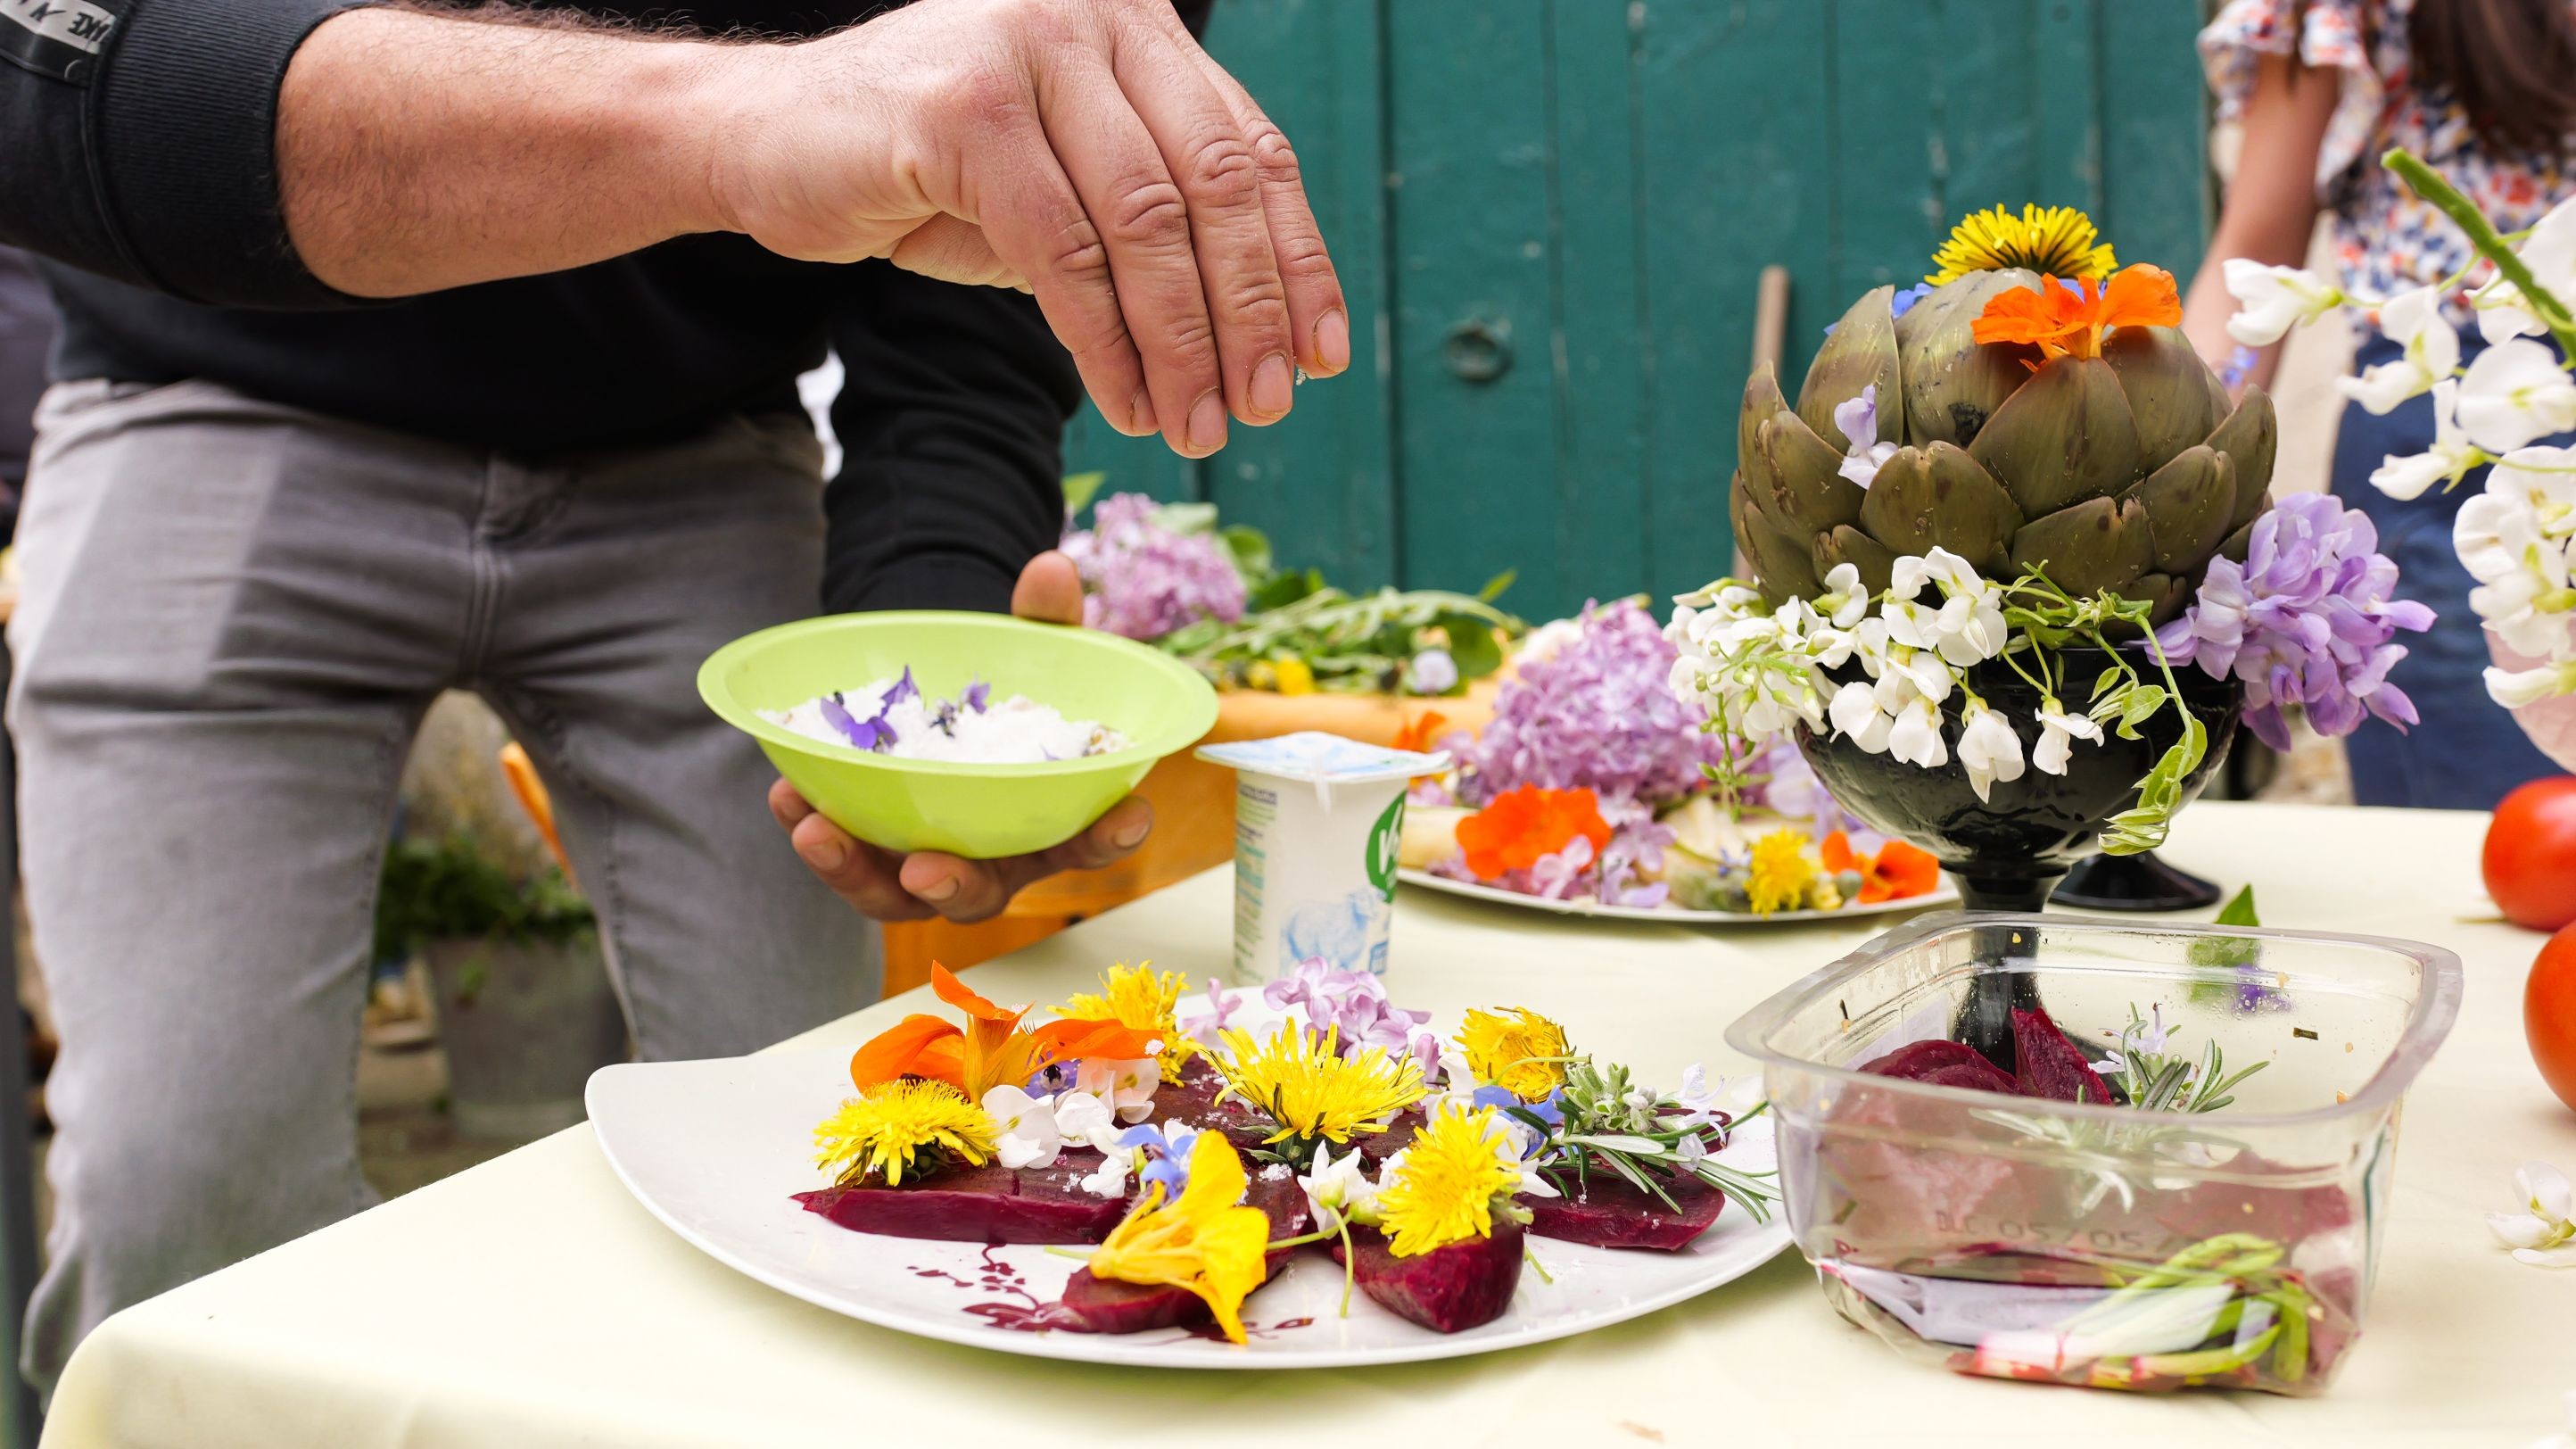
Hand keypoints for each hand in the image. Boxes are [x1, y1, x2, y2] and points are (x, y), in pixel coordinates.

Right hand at [703, 0, 1348, 457]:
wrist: (765, 142)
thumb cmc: (926, 171)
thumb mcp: (1066, 184)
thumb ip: (1155, 220)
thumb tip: (1268, 330)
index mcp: (1136, 26)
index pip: (1250, 151)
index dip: (1296, 259)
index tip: (1322, 353)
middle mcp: (1092, 16)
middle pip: (1213, 185)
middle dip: (1249, 313)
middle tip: (1265, 405)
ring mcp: (1025, 47)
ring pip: (1144, 224)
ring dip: (1181, 343)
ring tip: (1196, 427)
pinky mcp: (961, 110)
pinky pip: (1063, 251)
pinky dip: (1105, 341)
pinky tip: (1128, 398)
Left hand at [767, 552, 1156, 922]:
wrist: (939, 705)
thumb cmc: (1003, 695)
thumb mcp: (1026, 652)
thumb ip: (1043, 621)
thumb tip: (1050, 567)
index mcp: (1052, 819)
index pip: (1092, 838)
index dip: (1113, 834)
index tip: (1129, 817)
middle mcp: (993, 859)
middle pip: (982, 892)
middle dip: (954, 885)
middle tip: (924, 867)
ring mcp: (929, 866)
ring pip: (897, 893)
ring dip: (854, 871)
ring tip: (815, 830)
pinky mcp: (874, 860)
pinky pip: (845, 860)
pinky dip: (817, 832)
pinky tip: (787, 795)